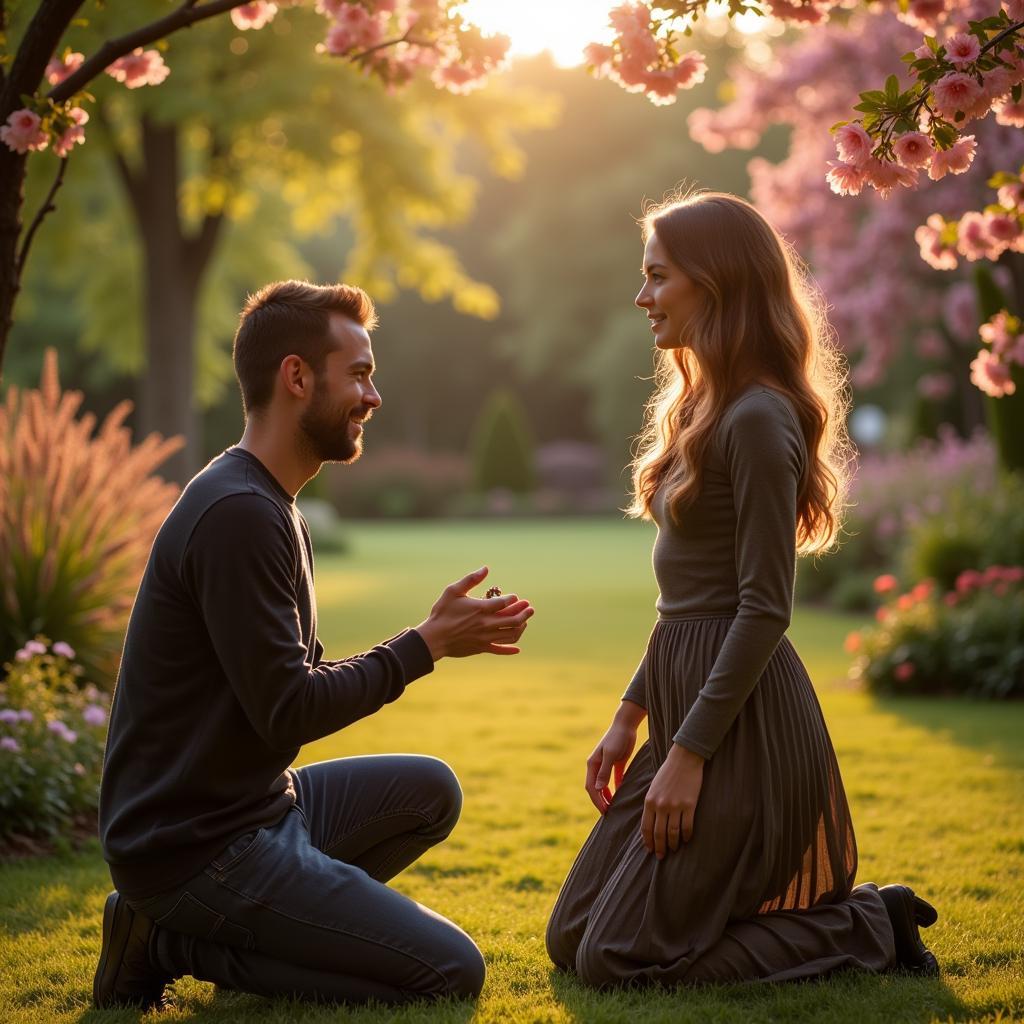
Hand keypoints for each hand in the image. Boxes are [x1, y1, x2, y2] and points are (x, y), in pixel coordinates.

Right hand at [415, 566, 533, 659]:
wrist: (433, 638)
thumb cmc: (442, 612)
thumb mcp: (453, 591)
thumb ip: (471, 579)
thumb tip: (486, 568)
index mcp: (480, 609)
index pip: (504, 603)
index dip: (512, 599)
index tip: (515, 597)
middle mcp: (486, 624)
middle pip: (513, 619)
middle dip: (524, 613)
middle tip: (530, 607)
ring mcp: (485, 637)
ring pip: (510, 634)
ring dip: (521, 627)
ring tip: (525, 621)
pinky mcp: (482, 648)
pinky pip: (500, 650)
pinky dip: (510, 649)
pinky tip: (518, 649)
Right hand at [584, 701, 644, 814]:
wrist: (626, 725)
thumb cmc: (617, 738)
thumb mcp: (610, 755)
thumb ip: (604, 771)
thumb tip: (597, 788)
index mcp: (592, 764)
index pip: (590, 787)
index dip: (596, 800)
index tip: (604, 811)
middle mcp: (597, 766)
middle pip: (595, 788)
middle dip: (600, 801)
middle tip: (608, 814)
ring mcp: (606, 765)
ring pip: (604, 785)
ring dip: (607, 796)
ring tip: (613, 807)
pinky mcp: (616, 763)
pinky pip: (614, 779)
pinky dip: (616, 788)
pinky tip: (621, 796)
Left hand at [641, 743, 704, 858]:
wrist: (684, 759)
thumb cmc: (668, 773)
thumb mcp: (653, 787)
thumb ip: (651, 804)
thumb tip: (651, 822)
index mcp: (650, 801)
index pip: (646, 827)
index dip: (648, 841)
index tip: (650, 850)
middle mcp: (661, 805)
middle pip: (659, 833)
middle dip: (659, 847)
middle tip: (661, 856)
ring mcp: (675, 806)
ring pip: (673, 833)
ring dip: (673, 844)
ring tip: (674, 849)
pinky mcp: (689, 805)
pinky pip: (687, 826)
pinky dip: (686, 835)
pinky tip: (686, 839)